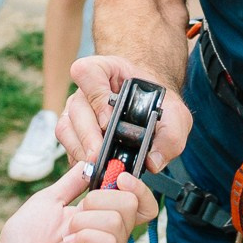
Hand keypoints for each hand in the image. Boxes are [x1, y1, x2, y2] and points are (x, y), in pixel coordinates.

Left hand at [0, 155, 156, 242]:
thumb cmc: (24, 238)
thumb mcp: (51, 198)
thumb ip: (74, 180)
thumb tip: (93, 159)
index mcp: (101, 218)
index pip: (139, 202)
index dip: (136, 186)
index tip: (118, 176)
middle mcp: (111, 237)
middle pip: (132, 205)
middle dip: (98, 199)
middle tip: (74, 214)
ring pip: (118, 221)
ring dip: (84, 220)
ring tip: (65, 234)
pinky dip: (86, 236)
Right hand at [61, 56, 189, 173]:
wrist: (153, 112)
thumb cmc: (159, 106)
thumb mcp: (175, 115)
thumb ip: (170, 136)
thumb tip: (152, 161)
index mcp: (106, 71)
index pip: (86, 72)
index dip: (95, 95)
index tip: (108, 119)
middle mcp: (85, 91)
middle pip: (76, 108)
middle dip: (88, 136)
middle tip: (99, 155)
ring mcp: (76, 112)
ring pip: (67, 129)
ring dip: (81, 150)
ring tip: (98, 166)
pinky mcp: (74, 135)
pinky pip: (68, 147)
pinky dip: (79, 161)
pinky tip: (95, 170)